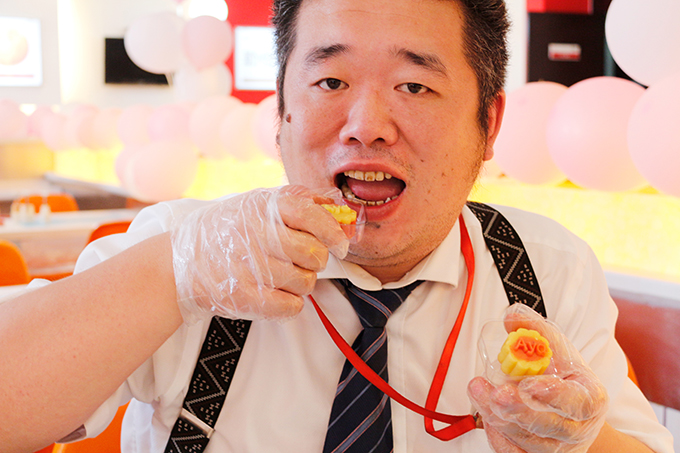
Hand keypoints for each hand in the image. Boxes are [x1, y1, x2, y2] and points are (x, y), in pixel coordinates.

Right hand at [171, 185, 349, 322]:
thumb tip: (339, 210)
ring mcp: (250, 268)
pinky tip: (275, 292)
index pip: (312, 216)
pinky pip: (292, 306)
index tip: (340, 244)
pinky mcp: (244, 297)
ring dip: (302, 282)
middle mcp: (257, 235)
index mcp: (264, 208)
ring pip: (306, 283)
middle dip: (316, 260)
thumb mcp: (258, 203)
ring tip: (282, 274)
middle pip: (314, 255)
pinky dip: (290, 302)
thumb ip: (300, 202)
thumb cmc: (229, 230)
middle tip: (302, 259)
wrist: (182, 261)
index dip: (332, 232)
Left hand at [468, 304, 608, 452]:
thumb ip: (534, 331)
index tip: (530, 385)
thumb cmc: (561, 375)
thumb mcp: (555, 349)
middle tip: (496, 393)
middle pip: (550, 427)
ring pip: (529, 442)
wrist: (567, 410)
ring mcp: (557, 448)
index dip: (554, 395)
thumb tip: (511, 316)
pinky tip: (485, 415)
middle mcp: (577, 429)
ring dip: (500, 418)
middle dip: (519, 410)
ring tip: (479, 391)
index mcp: (590, 399)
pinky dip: (498, 438)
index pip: (577, 402)